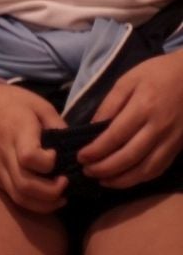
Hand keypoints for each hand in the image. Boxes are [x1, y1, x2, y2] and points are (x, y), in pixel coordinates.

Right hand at [0, 81, 67, 213]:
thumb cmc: (12, 102)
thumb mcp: (39, 104)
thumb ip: (57, 125)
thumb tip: (73, 148)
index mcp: (16, 130)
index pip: (29, 157)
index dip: (48, 163)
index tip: (56, 155)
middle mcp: (5, 152)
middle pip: (25, 184)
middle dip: (51, 192)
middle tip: (66, 182)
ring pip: (19, 197)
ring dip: (44, 204)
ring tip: (60, 197)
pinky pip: (13, 196)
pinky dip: (32, 203)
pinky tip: (46, 198)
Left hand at [82, 54, 182, 187]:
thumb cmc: (157, 73)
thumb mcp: (129, 79)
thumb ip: (110, 104)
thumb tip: (93, 128)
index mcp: (143, 107)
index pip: (115, 136)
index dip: (96, 150)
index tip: (81, 157)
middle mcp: (157, 128)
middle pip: (128, 157)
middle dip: (105, 168)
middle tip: (87, 171)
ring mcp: (170, 141)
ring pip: (144, 170)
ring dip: (121, 180)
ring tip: (102, 180)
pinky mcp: (177, 148)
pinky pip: (158, 169)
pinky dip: (140, 178)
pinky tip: (126, 179)